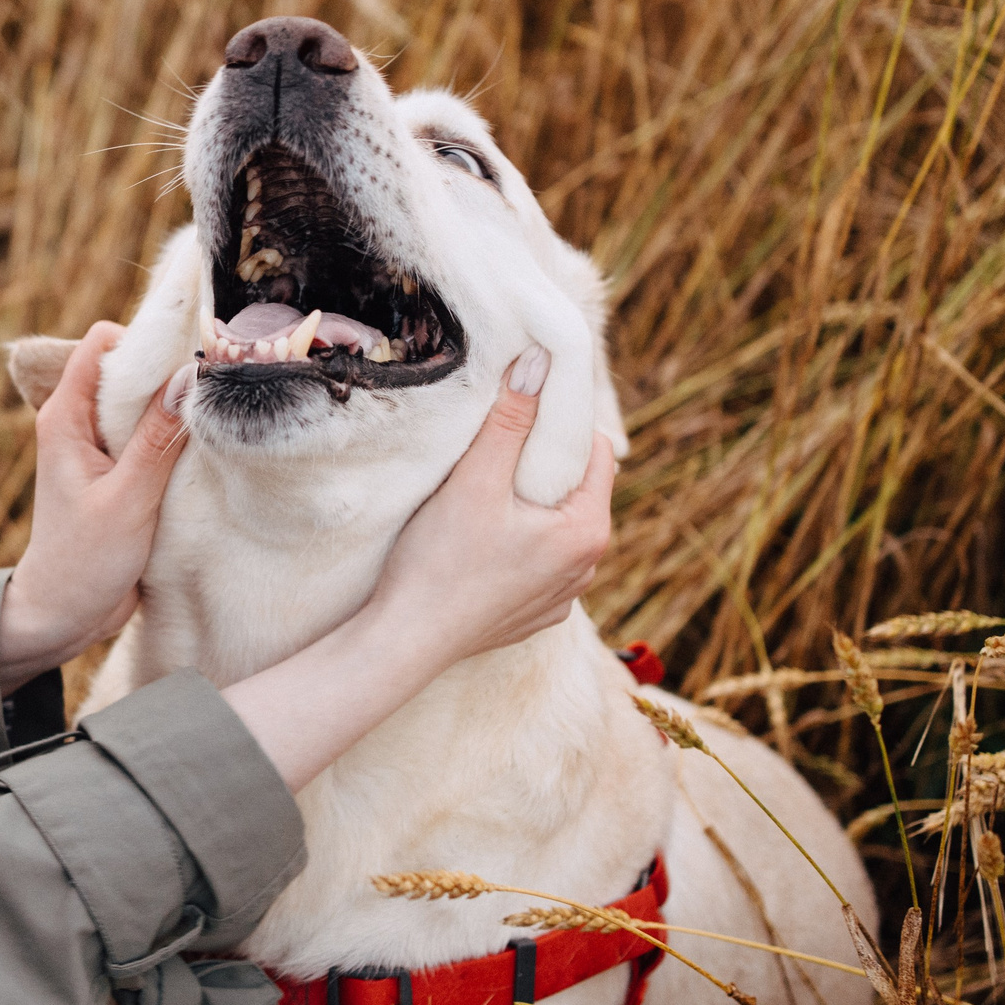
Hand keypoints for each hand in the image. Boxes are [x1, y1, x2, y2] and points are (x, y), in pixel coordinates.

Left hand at [0, 322, 190, 687]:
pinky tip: (202, 454)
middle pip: (129, 368)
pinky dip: (175, 438)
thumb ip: (157, 440)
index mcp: (66, 417)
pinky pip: (150, 435)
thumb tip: (189, 378)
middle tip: (214, 390)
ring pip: (144, 402)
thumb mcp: (127, 500)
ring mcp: (98, 447)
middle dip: (169, 372)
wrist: (63, 615)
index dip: (145, 340)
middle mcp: (79, 423)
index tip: (189, 357)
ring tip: (214, 423)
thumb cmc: (83, 562)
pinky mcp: (118, 471)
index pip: (103, 344)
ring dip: (176, 410)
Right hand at [217, 349, 615, 789]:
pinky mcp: (534, 616)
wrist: (406, 642)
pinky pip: (539, 563)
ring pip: (558, 527)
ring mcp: (563, 597)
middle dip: (545, 463)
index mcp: (586, 531)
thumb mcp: (474, 481)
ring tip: (487, 490)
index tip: (527, 407)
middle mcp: (587, 568)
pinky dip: (520, 544)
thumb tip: (539, 362)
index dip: (564, 424)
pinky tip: (482, 541)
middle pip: (577, 491)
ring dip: (532, 505)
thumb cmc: (440, 562)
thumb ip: (510, 420)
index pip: (598, 454)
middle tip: (500, 443)